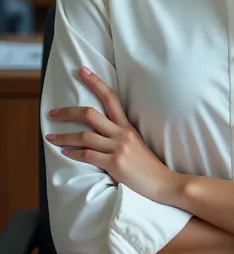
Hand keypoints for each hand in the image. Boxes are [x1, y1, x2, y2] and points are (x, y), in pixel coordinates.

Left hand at [46, 67, 177, 203]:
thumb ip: (119, 135)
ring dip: (64, 136)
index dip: (95, 82)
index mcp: (127, 125)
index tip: (82, 71)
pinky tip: (65, 153)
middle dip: (68, 112)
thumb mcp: (136, 142)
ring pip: (84, 136)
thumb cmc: (147, 165)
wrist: (163, 183)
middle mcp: (122, 133)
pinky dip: (73, 154)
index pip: (110, 97)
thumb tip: (99, 131)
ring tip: (51, 137)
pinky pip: (88, 155)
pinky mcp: (115, 164)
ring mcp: (118, 148)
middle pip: (90, 114)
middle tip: (52, 113)